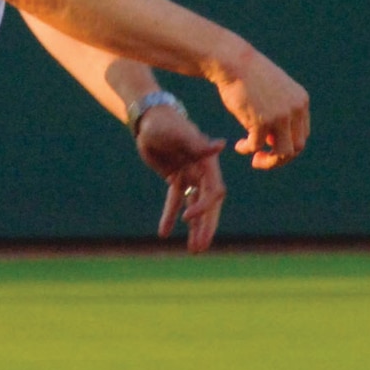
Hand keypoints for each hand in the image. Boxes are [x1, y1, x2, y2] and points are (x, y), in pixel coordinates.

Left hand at [135, 106, 226, 253]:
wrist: (149, 119)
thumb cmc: (164, 123)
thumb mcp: (178, 133)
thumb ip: (198, 144)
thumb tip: (220, 145)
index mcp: (208, 162)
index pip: (213, 191)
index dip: (204, 207)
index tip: (186, 218)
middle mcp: (202, 171)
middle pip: (208, 204)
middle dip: (205, 227)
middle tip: (201, 248)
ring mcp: (190, 176)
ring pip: (194, 206)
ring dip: (194, 228)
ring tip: (194, 250)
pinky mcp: (176, 179)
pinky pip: (175, 201)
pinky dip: (169, 216)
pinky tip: (164, 233)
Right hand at [214, 49, 310, 169]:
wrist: (233, 62)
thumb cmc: (247, 77)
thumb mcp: (272, 93)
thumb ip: (279, 114)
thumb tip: (275, 142)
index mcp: (301, 101)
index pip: (302, 134)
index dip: (286, 144)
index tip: (269, 145)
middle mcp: (295, 109)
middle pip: (297, 147)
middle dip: (279, 158)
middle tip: (261, 159)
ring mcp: (281, 116)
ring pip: (283, 153)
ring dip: (269, 162)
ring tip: (255, 160)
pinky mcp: (262, 121)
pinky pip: (257, 146)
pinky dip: (248, 149)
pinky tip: (239, 146)